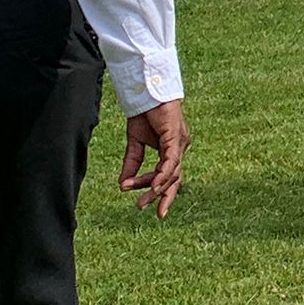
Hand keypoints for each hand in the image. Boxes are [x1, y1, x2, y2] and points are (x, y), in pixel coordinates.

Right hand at [119, 99, 188, 218]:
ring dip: (155, 187)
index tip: (155, 211)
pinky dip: (163, 174)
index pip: (171, 176)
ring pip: (172, 172)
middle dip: (162, 196)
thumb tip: (122, 186)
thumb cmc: (144, 114)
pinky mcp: (176, 136)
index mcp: (173, 149)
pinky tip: (154, 186)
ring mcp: (181, 142)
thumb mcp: (134, 143)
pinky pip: (171, 161)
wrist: (145, 93)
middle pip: (174, 178)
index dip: (164, 193)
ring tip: (141, 200)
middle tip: (151, 211)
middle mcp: (180, 147)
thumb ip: (132, 164)